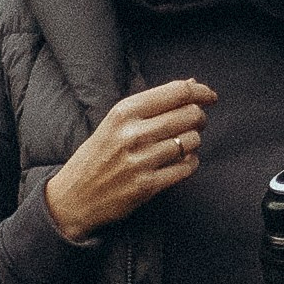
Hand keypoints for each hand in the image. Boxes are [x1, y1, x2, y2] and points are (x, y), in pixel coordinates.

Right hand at [43, 79, 216, 242]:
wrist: (73, 198)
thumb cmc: (97, 156)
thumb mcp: (116, 122)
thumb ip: (153, 103)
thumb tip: (191, 84)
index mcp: (124, 112)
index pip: (176, 92)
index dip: (201, 92)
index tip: (210, 97)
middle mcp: (132, 134)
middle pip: (190, 114)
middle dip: (200, 117)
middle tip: (196, 123)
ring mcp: (140, 161)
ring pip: (192, 141)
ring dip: (194, 141)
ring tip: (183, 144)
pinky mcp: (147, 186)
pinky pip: (187, 168)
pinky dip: (191, 163)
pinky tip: (181, 162)